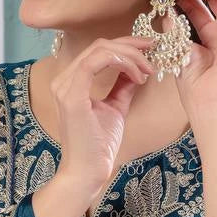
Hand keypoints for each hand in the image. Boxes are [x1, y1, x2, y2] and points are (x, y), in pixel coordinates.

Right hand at [49, 35, 156, 194]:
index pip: (98, 51)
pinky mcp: (71, 95)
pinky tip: (138, 76)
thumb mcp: (115, 108)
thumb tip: (135, 69)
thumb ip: (122, 86)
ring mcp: (65, 86)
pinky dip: (122, 63)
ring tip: (148, 69)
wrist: (88, 172)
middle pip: (99, 45)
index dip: (125, 45)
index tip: (149, 50)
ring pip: (100, 50)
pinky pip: (96, 62)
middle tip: (154, 51)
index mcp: (70, 82)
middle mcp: (63, 80)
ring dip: (130, 55)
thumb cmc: (98, 146)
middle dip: (131, 45)